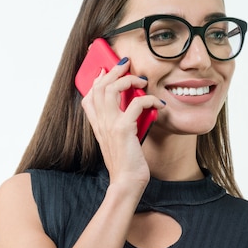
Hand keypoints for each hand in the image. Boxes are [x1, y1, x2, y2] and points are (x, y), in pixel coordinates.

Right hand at [80, 58, 165, 186]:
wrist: (127, 182)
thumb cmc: (127, 163)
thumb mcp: (120, 141)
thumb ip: (121, 124)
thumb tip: (133, 108)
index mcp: (98, 126)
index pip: (89, 97)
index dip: (96, 80)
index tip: (105, 70)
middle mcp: (101, 123)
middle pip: (100, 87)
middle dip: (113, 71)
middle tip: (127, 64)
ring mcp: (110, 125)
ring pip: (112, 89)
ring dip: (129, 80)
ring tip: (142, 80)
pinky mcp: (124, 130)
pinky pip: (136, 104)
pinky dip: (150, 99)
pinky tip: (159, 104)